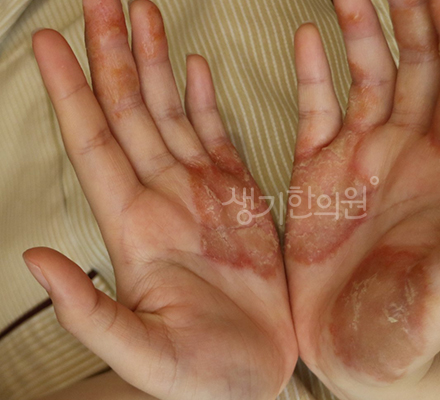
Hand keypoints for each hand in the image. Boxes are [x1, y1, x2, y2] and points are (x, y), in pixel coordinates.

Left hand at [28, 0, 296, 397]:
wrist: (256, 378)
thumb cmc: (205, 376)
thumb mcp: (144, 354)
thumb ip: (89, 311)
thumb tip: (36, 262)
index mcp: (136, 230)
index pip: (95, 144)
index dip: (72, 92)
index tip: (52, 43)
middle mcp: (163, 201)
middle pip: (128, 112)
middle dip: (112, 54)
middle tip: (101, 2)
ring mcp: (200, 196)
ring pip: (168, 114)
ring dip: (152, 63)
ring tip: (141, 15)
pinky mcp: (238, 200)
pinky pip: (216, 137)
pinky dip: (202, 100)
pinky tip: (191, 69)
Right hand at [285, 0, 439, 397]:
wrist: (351, 352)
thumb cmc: (404, 333)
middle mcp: (409, 155)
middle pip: (421, 65)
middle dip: (414, 14)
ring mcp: (362, 158)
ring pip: (372, 76)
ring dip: (365, 29)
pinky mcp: (321, 170)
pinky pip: (318, 108)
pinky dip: (314, 72)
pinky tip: (310, 36)